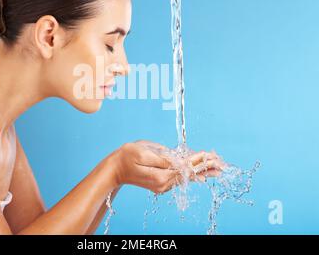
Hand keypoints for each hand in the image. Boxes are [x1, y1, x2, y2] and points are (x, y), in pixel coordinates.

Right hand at [109, 140, 223, 193]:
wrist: (115, 169)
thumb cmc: (127, 156)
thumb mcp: (144, 152)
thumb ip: (164, 158)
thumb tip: (182, 161)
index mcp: (161, 175)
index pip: (185, 167)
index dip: (199, 160)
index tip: (211, 155)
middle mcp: (164, 183)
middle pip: (189, 174)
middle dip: (206, 167)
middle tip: (222, 164)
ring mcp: (163, 185)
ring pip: (187, 178)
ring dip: (202, 171)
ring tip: (217, 168)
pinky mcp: (162, 183)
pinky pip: (181, 178)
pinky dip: (192, 174)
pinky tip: (202, 174)